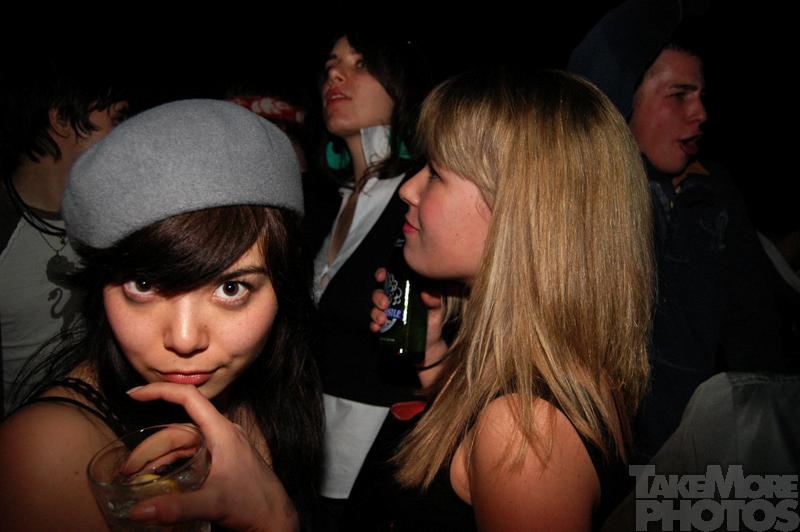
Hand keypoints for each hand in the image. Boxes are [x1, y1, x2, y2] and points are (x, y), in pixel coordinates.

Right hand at [126, 383, 297, 531]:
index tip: (134, 394)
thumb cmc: (254, 503)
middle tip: (127, 469)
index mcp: (222, 432)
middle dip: (150, 447)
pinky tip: (157, 477)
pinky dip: (172, 463)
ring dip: (158, 457)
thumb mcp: (213, 503)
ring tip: (135, 476)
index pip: (189, 398)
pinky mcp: (221, 462)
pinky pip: (191, 454)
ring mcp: (222, 448)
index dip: (161, 391)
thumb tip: (138, 511)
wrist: (276, 518)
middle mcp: (221, 435)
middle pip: (178, 430)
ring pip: (182, 444)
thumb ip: (175, 507)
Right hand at [370, 268, 447, 386]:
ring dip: (375, 312)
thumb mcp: (438, 310)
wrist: (431, 349)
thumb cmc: (434, 325)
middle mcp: (394, 302)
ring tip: (383, 319)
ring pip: (375, 309)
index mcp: (405, 292)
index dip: (383, 274)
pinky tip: (378, 327)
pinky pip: (374, 325)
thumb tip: (427, 293)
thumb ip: (435, 299)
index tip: (382, 276)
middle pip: (379, 293)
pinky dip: (373, 325)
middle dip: (378, 296)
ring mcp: (388, 316)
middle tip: (385, 303)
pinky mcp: (385, 330)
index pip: (391, 279)